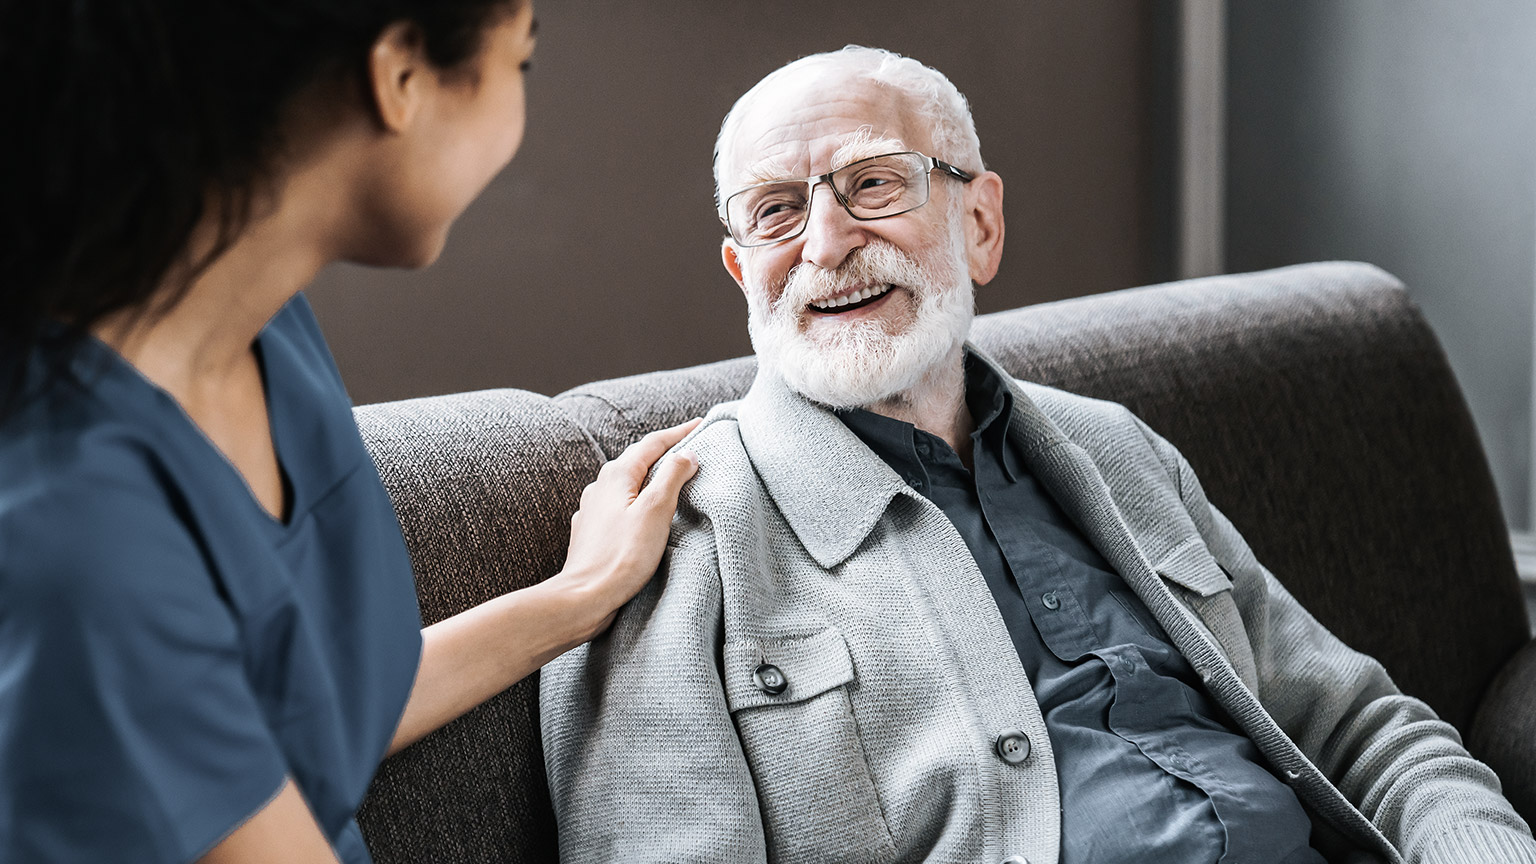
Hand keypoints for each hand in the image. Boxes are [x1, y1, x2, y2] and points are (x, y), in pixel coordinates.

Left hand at [554, 418, 701, 642]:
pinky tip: (643, 513)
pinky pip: (619, 506)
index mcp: (616, 475)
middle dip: (664, 452)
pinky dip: (637, 502)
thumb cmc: (622, 556)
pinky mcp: (592, 532)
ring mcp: (593, 510)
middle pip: (637, 461)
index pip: (652, 443)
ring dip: (650, 478)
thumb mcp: (656, 511)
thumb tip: (687, 454)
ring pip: (627, 484)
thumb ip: (672, 477)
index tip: (701, 424)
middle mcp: (600, 487)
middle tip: (690, 447)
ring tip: (670, 479)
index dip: (679, 433)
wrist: (585, 597)